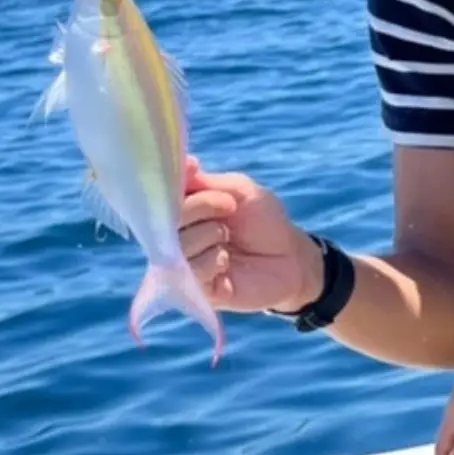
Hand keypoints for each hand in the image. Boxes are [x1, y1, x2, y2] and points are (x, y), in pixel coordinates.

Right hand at [178, 156, 324, 314]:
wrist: (291, 257)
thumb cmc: (265, 221)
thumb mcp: (238, 191)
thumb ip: (206, 183)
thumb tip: (183, 164)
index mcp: (184, 210)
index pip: (161, 196)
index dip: (173, 184)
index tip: (196, 169)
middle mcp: (178, 236)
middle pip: (166, 220)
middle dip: (200, 207)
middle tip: (229, 207)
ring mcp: (185, 264)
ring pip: (178, 245)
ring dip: (209, 234)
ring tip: (228, 237)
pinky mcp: (197, 290)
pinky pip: (191, 272)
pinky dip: (212, 260)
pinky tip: (226, 262)